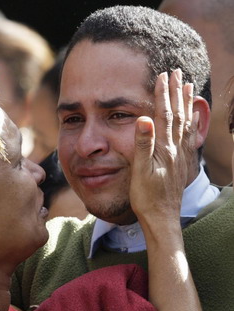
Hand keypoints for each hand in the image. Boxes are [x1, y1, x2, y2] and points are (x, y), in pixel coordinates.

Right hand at [130, 69, 196, 222]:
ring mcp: (181, 155)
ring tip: (188, 86)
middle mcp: (176, 148)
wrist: (162, 217)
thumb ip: (143, 144)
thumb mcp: (140, 171)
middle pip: (177, 114)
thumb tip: (144, 118)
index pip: (164, 115)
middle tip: (176, 72)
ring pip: (185, 123)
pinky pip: (190, 137)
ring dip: (186, 103)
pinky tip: (193, 116)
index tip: (162, 76)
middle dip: (176, 92)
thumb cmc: (146, 197)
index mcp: (164, 148)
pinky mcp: (182, 163)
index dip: (163, 94)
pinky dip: (192, 122)